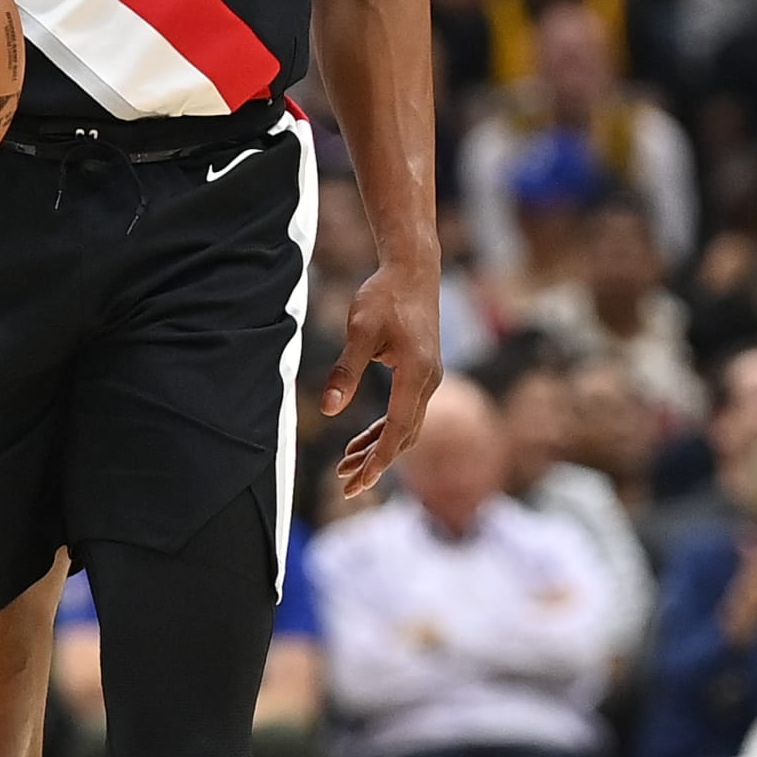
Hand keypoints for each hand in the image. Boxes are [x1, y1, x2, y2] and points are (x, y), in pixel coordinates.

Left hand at [323, 256, 443, 498]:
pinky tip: (361, 441)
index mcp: (415, 374)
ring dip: (378, 449)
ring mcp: (428, 379)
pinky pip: (405, 413)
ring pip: (405, 427)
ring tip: (346, 467)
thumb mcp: (360, 331)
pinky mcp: (421, 373)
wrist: (412, 270)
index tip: (358, 482)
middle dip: (376, 463)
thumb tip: (328, 410)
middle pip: (404, 436)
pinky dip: (384, 430)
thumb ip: (345, 371)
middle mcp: (428, 381)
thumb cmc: (384, 296)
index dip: (377, 459)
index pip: (397, 429)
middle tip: (348, 486)